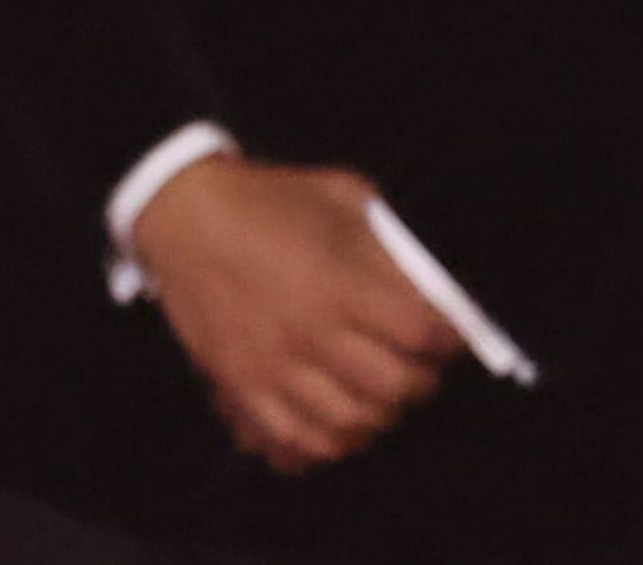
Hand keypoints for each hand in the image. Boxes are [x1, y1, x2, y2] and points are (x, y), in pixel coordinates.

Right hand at [131, 157, 463, 472]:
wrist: (189, 220)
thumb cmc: (276, 203)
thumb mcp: (348, 202)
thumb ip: (392, 249)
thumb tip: (435, 290)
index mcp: (341, 286)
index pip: (418, 334)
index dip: (449, 340)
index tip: (454, 337)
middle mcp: (309, 335)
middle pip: (391, 387)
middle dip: (423, 382)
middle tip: (425, 368)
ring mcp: (272, 368)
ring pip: (348, 422)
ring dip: (381, 414)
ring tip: (388, 396)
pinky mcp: (241, 386)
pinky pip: (294, 437)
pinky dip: (329, 440)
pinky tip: (345, 422)